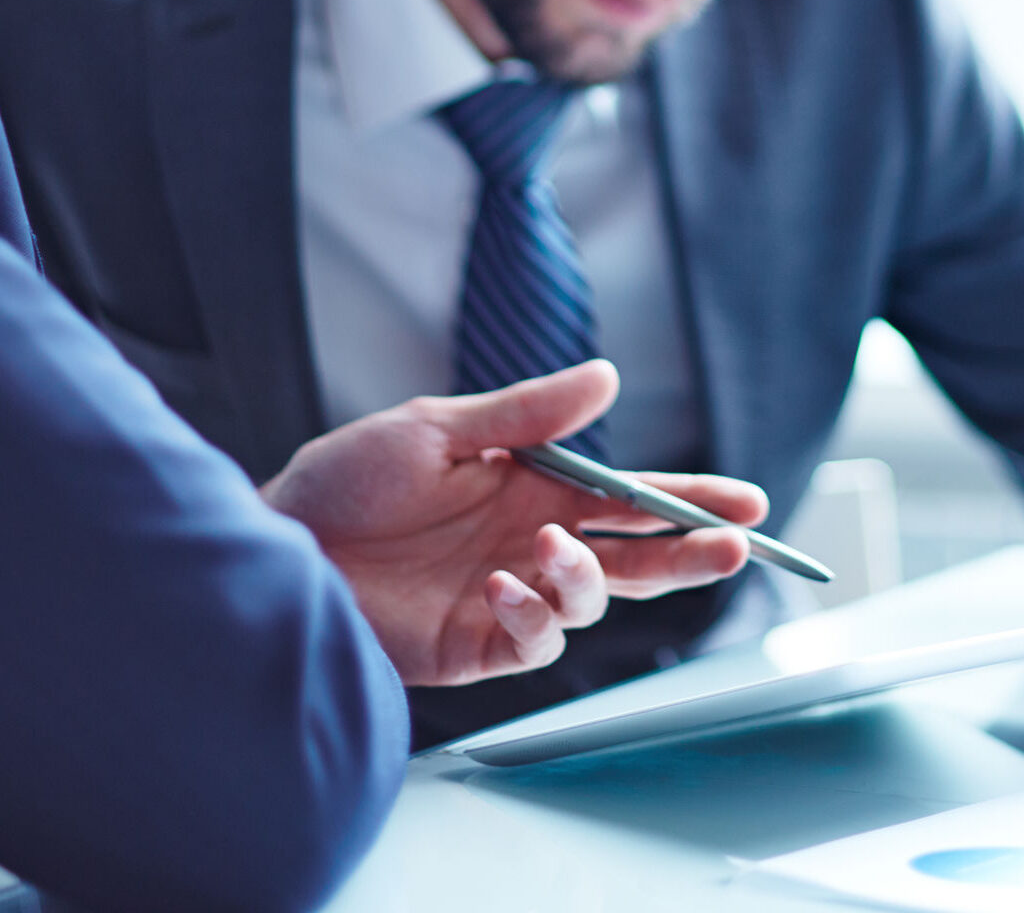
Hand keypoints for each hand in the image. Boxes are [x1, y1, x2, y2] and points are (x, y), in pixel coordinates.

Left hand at [260, 359, 767, 686]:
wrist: (277, 545)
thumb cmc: (347, 479)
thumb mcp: (438, 427)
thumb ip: (527, 413)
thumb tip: (608, 378)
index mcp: (535, 487)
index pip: (631, 498)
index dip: (690, 500)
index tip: (746, 504)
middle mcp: (533, 543)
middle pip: (634, 556)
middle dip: (688, 551)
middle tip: (732, 545)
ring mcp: (508, 596)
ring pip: (593, 601)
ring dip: (589, 576)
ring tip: (550, 548)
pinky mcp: (475, 645)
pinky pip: (534, 641)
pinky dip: (531, 614)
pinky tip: (501, 584)